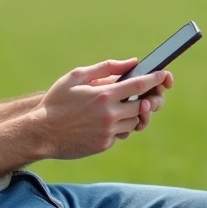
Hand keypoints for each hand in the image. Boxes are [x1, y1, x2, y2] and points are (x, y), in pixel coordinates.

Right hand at [37, 59, 168, 159]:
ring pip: (135, 122)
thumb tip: (131, 63)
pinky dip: (119, 126)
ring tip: (125, 107)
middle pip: (144, 106)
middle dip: (152, 99)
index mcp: (104, 94)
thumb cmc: (57, 101)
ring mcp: (108, 131)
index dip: (156, 79)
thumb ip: (105, 68)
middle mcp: (110, 114)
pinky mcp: (104, 145)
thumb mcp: (76, 77)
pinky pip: (121, 134)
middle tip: (152, 95)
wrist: (41, 132)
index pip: (140, 85)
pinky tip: (107, 120)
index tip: (164, 75)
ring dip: (135, 114)